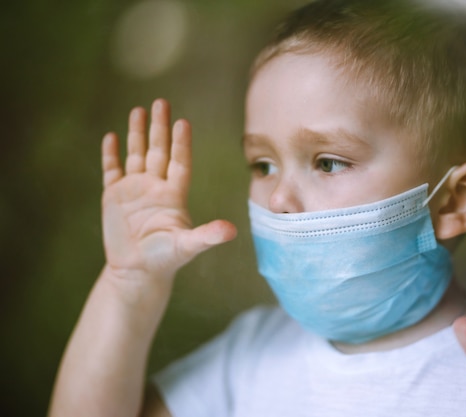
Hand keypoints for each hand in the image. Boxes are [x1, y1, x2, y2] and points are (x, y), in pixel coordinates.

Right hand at [101, 99, 236, 281]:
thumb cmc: (165, 260)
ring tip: (138, 110)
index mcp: (174, 194)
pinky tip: (111, 137)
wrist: (137, 272)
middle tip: (161, 101)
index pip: (179, 162)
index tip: (183, 122)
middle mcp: (156, 187)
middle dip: (160, 127)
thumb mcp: (187, 246)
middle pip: (159, 150)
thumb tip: (232, 232)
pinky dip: (111, 154)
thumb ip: (207, 236)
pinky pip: (112, 170)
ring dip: (136, 134)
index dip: (181, 143)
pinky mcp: (114, 197)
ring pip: (137, 155)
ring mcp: (134, 190)